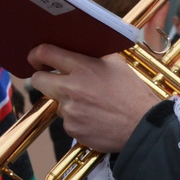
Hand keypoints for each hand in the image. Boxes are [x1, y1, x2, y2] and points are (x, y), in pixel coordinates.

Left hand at [26, 45, 161, 153]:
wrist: (143, 125)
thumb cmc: (133, 94)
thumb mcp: (118, 64)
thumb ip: (94, 56)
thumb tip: (76, 51)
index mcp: (82, 68)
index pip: (44, 54)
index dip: (36, 55)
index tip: (37, 60)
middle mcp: (71, 88)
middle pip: (38, 80)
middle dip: (44, 78)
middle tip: (55, 80)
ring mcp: (69, 111)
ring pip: (56, 102)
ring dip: (68, 102)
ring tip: (92, 104)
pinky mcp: (71, 129)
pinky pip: (67, 121)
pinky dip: (77, 119)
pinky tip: (95, 118)